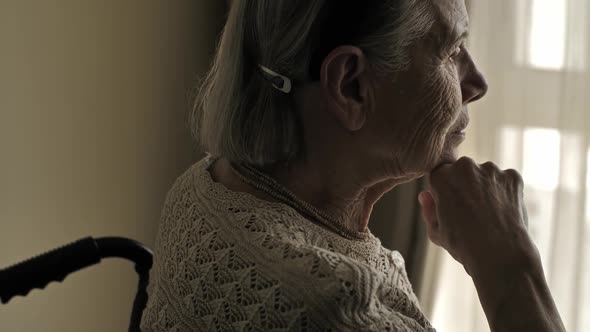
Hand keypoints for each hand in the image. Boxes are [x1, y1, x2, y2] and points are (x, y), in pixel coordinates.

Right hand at [418, 157, 537, 277]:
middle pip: (463, 170)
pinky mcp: (513, 176)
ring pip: (485, 174)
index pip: (440, 174)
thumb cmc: (464, 246)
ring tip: (489, 213)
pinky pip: (506, 180)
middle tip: (470, 209)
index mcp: (442, 176)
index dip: (444, 190)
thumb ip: (429, 210)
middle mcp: (465, 166)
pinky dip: (504, 191)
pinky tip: (503, 211)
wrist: (500, 255)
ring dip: (485, 187)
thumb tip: (425, 195)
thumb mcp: (436, 231)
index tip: (450, 205)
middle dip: (465, 184)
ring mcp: (491, 170)